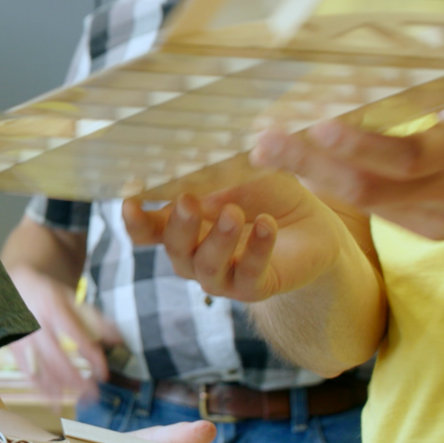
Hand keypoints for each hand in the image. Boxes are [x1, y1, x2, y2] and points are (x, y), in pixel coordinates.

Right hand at [3, 266, 121, 398]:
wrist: (11, 286)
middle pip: (58, 359)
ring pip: (41, 369)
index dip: (93, 359)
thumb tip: (119, 339)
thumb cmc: (47, 294)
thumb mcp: (71, 299)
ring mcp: (23, 338)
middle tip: (93, 395)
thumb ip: (95, 319)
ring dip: (60, 390)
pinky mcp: (14, 348)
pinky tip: (54, 399)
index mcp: (55, 309)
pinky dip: (42, 388)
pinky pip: (28, 372)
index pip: (79, 338)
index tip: (104, 375)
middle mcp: (37, 324)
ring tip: (77, 402)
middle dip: (76, 380)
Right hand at [120, 172, 350, 302]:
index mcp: (182, 228)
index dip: (135, 221)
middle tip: (187, 200)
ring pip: (207, 266)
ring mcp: (223, 276)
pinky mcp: (254, 288)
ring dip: (218, 239)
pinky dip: (257, 248)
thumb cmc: (266, 197)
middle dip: (179, 225)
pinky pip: (249, 273)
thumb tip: (194, 154)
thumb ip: (216, 173)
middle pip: (175, 249)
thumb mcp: (240, 177)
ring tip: (234, 213)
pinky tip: (268, 225)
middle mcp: (194, 256)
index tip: (130, 202)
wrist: (313, 227)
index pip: (147, 231)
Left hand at [247, 85, 443, 240]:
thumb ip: (424, 78)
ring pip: (366, 202)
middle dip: (312, 165)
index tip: (316, 123)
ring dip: (315, 175)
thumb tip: (355, 49)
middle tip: (265, 139)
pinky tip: (307, 161)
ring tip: (271, 147)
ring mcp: (442, 218)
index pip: (405, 156)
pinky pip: (377, 208)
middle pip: (370, 189)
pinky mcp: (431, 230)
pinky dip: (340, 183)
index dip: (357, 145)